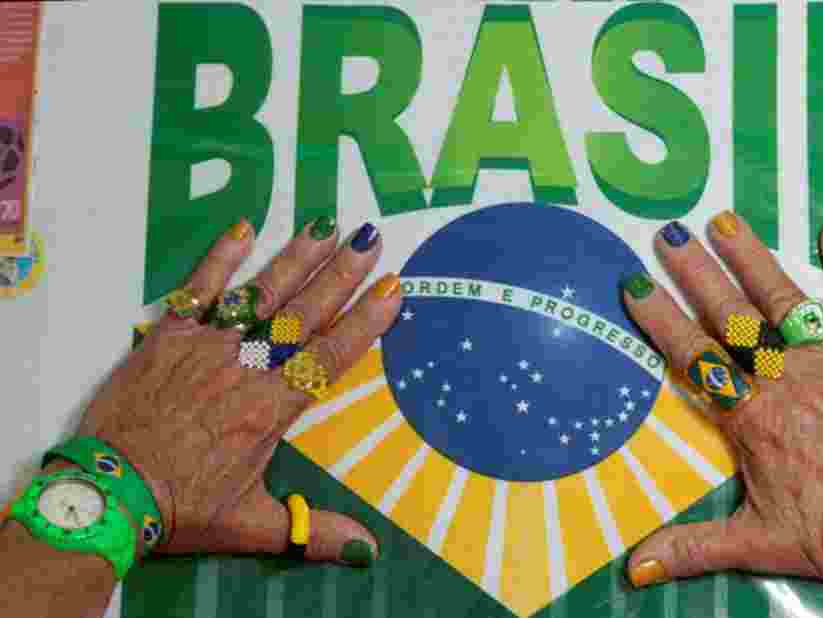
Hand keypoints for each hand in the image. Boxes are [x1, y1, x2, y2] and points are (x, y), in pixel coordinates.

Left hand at [75, 218, 400, 564]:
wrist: (109, 493)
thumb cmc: (180, 508)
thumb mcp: (251, 524)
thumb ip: (312, 530)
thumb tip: (369, 550)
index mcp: (271, 407)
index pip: (330, 355)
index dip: (365, 321)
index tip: (392, 289)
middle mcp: (245, 367)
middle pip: (303, 313)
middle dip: (341, 274)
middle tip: (371, 240)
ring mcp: (206, 346)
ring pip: (260, 294)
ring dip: (296, 258)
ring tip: (327, 226)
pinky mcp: (167, 336)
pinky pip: (196, 290)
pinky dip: (220, 257)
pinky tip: (244, 226)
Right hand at [624, 215, 822, 584]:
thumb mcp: (756, 542)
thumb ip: (693, 546)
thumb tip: (635, 569)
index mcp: (750, 416)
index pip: (694, 359)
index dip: (661, 321)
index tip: (635, 285)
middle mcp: (783, 378)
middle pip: (731, 318)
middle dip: (697, 275)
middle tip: (670, 235)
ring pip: (783, 302)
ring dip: (752, 260)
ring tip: (725, 222)